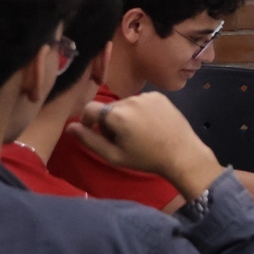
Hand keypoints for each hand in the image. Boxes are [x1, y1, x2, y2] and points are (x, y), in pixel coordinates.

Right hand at [68, 92, 220, 199]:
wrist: (181, 153)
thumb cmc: (145, 158)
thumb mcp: (113, 155)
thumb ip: (89, 140)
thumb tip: (70, 127)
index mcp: (117, 114)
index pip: (90, 108)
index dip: (88, 121)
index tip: (95, 133)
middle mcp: (131, 99)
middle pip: (108, 107)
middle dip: (108, 121)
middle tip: (120, 139)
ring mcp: (147, 96)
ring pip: (125, 104)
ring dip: (124, 116)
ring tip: (137, 134)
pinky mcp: (159, 95)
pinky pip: (140, 101)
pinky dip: (139, 111)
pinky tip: (149, 125)